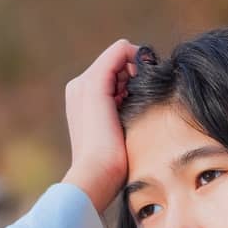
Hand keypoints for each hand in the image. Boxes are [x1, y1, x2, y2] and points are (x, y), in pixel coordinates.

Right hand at [61, 37, 142, 215]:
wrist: (95, 177)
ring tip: (144, 96)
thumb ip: (125, 116)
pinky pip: (121, 50)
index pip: (113, 74)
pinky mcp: (95, 82)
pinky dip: (138, 59)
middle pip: (117, 62)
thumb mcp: (119, 136)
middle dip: (137, 73)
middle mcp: (79, 87)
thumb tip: (146, 105)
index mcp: (82, 101)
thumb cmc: (110, 167)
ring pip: (121, 55)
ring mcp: (84, 83)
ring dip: (139, 68)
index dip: (133, 80)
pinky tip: (146, 82)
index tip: (146, 97)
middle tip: (147, 97)